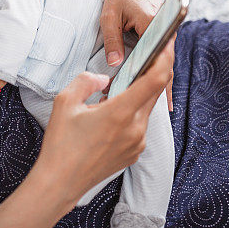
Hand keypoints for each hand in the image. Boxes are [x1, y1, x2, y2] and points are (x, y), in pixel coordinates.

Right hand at [33, 46, 173, 206]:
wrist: (60, 184)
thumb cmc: (60, 144)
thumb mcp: (64, 102)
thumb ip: (86, 80)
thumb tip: (103, 78)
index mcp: (120, 113)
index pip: (155, 80)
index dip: (165, 59)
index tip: (168, 44)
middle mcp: (135, 129)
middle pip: (154, 93)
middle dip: (152, 73)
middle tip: (144, 57)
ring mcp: (137, 144)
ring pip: (145, 109)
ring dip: (137, 96)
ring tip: (113, 93)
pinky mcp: (134, 154)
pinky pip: (139, 126)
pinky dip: (131, 114)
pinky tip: (110, 115)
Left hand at [100, 0, 173, 110]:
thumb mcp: (108, 17)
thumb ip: (112, 41)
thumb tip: (115, 64)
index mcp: (153, 21)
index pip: (159, 54)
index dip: (160, 76)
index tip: (158, 95)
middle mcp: (166, 27)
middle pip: (166, 60)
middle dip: (163, 84)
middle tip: (161, 109)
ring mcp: (167, 31)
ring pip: (166, 60)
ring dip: (161, 79)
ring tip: (158, 104)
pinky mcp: (164, 35)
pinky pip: (162, 55)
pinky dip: (158, 69)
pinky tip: (153, 87)